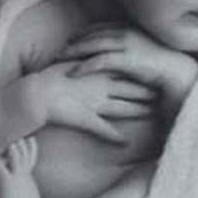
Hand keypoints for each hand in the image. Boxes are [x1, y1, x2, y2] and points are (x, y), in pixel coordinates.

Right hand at [24, 58, 155, 137]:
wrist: (35, 92)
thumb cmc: (48, 76)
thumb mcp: (68, 62)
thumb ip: (82, 59)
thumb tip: (89, 54)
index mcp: (96, 72)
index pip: (124, 72)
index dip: (139, 73)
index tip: (153, 73)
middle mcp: (100, 87)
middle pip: (129, 89)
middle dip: (146, 91)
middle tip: (161, 93)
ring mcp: (95, 104)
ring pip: (123, 108)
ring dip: (138, 110)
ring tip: (151, 112)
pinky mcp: (86, 119)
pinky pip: (104, 129)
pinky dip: (115, 137)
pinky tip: (125, 143)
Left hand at [59, 25, 197, 100]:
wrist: (180, 72)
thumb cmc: (165, 64)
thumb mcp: (146, 51)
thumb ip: (132, 48)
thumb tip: (121, 55)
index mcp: (132, 29)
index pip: (103, 28)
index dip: (86, 33)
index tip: (72, 39)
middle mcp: (127, 33)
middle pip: (93, 35)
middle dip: (75, 41)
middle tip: (59, 50)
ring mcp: (126, 44)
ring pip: (92, 46)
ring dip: (74, 52)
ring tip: (58, 59)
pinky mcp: (126, 58)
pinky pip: (99, 61)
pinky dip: (84, 67)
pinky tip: (72, 74)